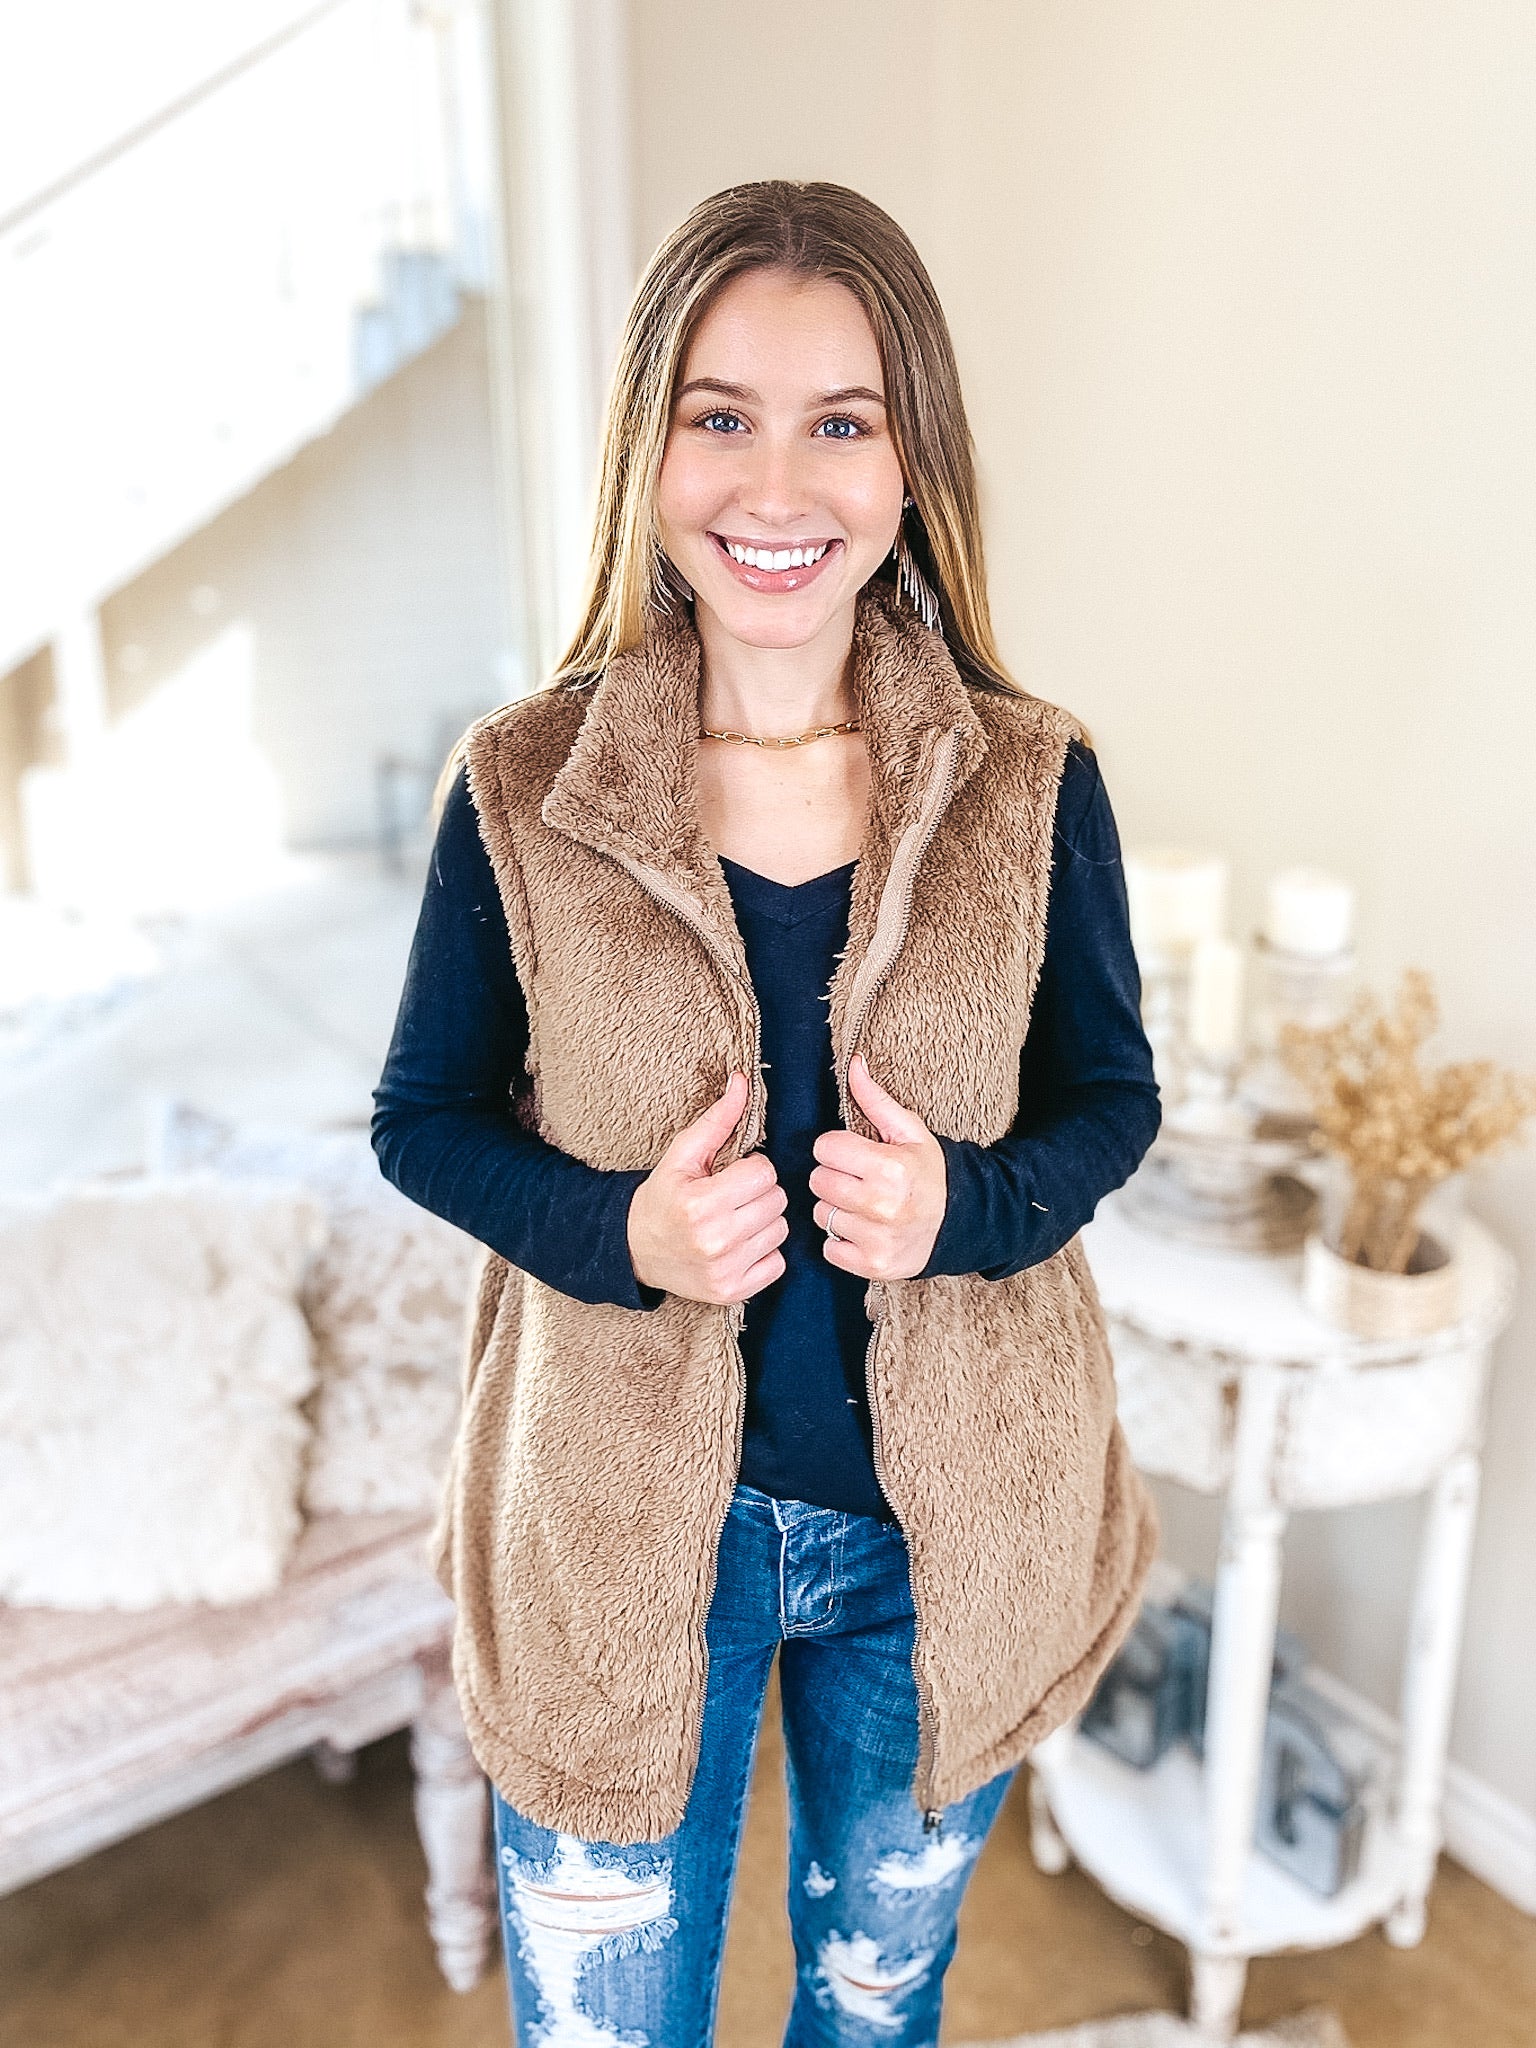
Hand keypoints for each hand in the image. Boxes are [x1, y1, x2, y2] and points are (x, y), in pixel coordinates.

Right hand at [627, 1072, 788, 1303]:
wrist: (636, 1250)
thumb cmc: (663, 1198)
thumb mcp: (682, 1156)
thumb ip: (717, 1120)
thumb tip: (742, 1081)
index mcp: (700, 1203)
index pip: (765, 1172)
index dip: (751, 1168)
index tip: (732, 1174)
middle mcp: (715, 1241)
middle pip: (777, 1200)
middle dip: (759, 1193)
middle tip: (734, 1197)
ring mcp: (725, 1270)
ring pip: (782, 1229)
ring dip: (765, 1221)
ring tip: (736, 1219)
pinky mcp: (733, 1292)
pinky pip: (778, 1262)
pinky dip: (765, 1252)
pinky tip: (740, 1245)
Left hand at [810, 1053, 947, 1280]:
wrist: (961, 1224)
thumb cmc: (929, 1173)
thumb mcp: (909, 1132)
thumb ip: (875, 1100)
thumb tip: (852, 1063)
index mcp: (890, 1167)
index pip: (824, 1148)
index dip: (837, 1148)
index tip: (855, 1154)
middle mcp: (883, 1205)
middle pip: (818, 1181)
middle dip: (833, 1177)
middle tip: (858, 1180)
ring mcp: (877, 1239)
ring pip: (820, 1214)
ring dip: (835, 1209)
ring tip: (862, 1205)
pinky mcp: (872, 1266)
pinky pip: (829, 1247)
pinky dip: (840, 1240)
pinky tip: (864, 1229)